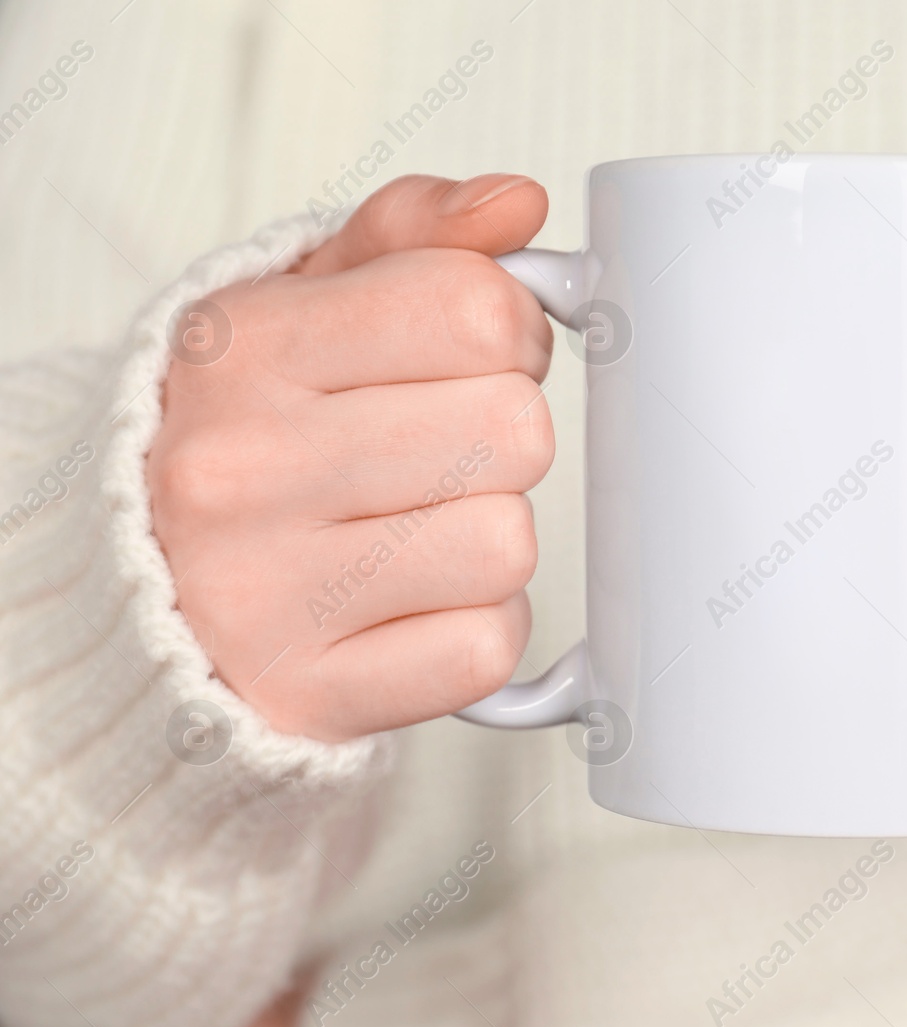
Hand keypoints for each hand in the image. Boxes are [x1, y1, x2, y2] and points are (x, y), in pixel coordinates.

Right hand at [148, 174, 555, 741]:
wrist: (141, 584)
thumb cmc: (251, 431)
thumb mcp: (304, 302)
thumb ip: (416, 235)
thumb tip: (519, 206)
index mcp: (244, 350)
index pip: (475, 309)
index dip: (510, 330)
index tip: (479, 354)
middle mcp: (243, 470)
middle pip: (512, 431)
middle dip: (502, 436)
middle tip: (442, 446)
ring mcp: (269, 594)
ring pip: (508, 543)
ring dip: (491, 533)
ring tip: (419, 526)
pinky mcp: (310, 694)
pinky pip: (484, 650)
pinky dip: (474, 629)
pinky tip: (414, 604)